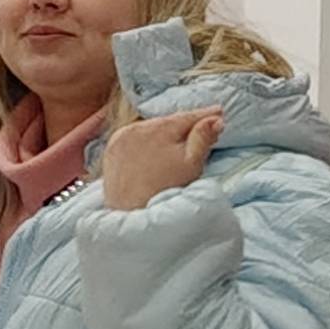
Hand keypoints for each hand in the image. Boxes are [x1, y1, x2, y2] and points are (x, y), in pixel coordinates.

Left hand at [94, 105, 219, 213]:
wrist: (132, 216)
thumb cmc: (165, 192)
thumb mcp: (191, 164)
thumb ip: (203, 138)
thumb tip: (215, 119)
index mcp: (158, 129)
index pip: (187, 117)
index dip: (205, 115)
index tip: (218, 111)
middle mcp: (136, 129)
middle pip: (168, 123)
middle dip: (185, 125)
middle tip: (204, 125)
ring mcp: (120, 140)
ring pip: (150, 131)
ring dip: (165, 133)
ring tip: (181, 139)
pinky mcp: (111, 153)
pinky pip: (134, 141)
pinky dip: (147, 142)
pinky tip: (157, 150)